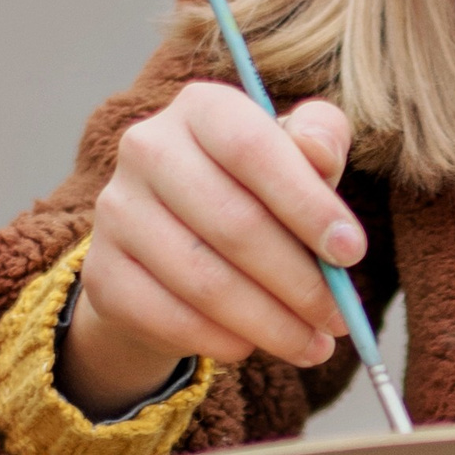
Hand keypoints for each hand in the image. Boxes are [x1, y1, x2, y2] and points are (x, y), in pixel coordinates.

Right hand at [58, 83, 363, 414]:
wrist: (172, 239)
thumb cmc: (252, 188)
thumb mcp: (294, 154)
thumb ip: (320, 140)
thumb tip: (321, 155)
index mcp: (201, 107)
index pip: (254, 149)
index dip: (308, 204)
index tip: (351, 253)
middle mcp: (147, 148)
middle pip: (234, 223)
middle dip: (300, 281)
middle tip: (339, 318)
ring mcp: (116, 211)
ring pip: (205, 280)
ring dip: (270, 323)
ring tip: (313, 345)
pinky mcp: (102, 272)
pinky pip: (169, 317)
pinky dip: (221, 340)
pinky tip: (254, 347)